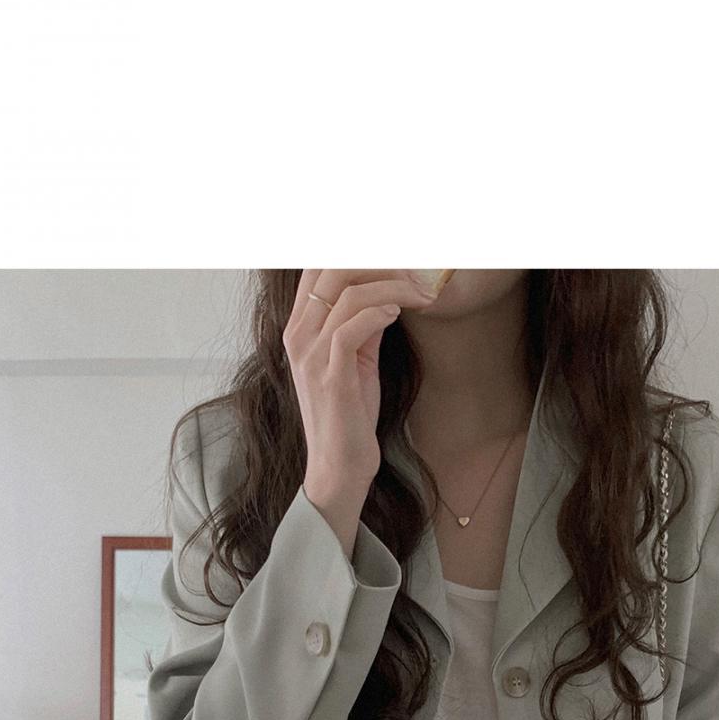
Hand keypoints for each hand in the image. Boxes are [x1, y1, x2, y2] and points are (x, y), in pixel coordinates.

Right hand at [284, 269, 439, 548]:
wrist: (339, 465)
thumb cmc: (349, 413)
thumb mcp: (356, 358)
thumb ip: (363, 324)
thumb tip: (388, 293)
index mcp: (299, 327)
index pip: (317, 267)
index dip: (357, 254)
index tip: (397, 257)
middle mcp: (297, 335)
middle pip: (333, 270)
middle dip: (381, 264)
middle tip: (416, 272)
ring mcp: (310, 354)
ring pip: (350, 294)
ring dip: (394, 287)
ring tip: (421, 295)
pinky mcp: (330, 374)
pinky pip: (354, 325)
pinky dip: (382, 311)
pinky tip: (400, 314)